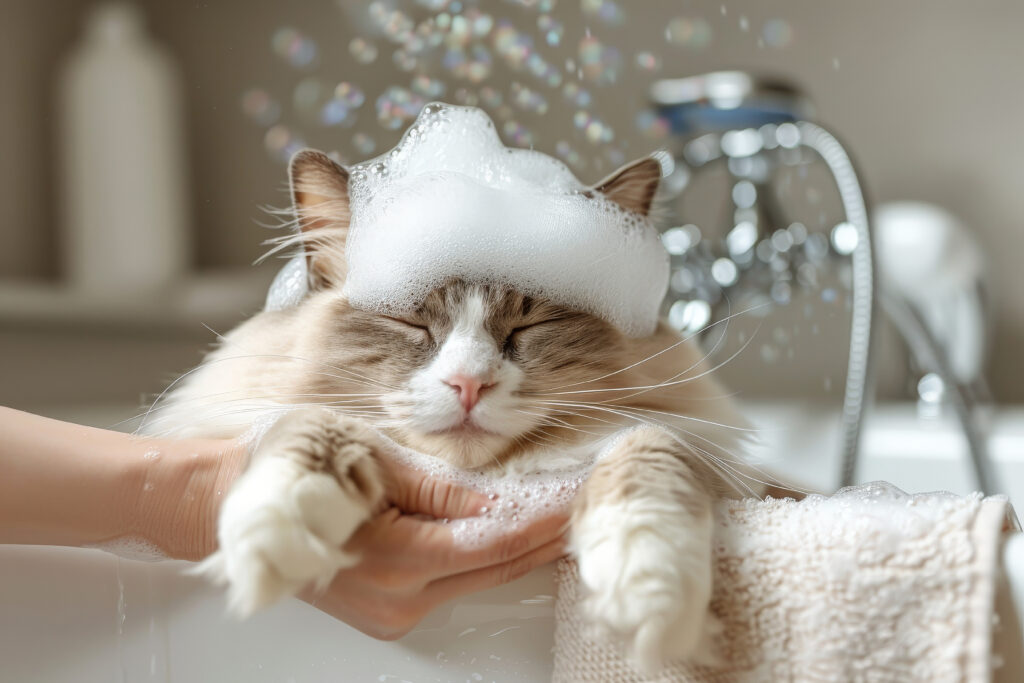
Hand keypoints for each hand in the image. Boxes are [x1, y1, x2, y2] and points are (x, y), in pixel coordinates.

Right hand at [298, 461, 568, 639]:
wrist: (232, 499)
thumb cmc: (290, 462)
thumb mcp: (369, 453)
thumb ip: (438, 486)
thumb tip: (499, 502)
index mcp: (394, 556)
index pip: (494, 542)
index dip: (543, 519)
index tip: (581, 493)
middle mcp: (397, 597)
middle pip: (495, 567)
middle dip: (545, 534)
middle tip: (588, 500)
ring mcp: (392, 610)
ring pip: (479, 577)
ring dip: (522, 545)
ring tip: (562, 510)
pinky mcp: (388, 609)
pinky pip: (455, 582)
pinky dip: (488, 555)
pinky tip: (514, 530)